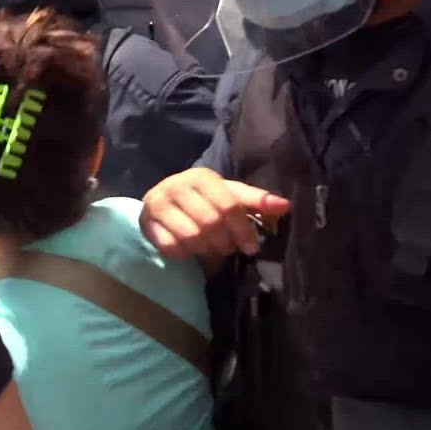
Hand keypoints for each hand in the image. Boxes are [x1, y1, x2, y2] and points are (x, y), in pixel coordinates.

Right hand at [140, 167, 290, 257]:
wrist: (165, 201)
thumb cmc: (204, 199)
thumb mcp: (231, 196)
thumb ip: (256, 201)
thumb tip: (285, 206)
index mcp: (202, 176)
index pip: (229, 205)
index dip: (243, 229)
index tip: (252, 247)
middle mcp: (177, 185)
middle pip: (211, 222)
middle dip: (224, 241)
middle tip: (228, 248)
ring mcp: (158, 202)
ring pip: (191, 236)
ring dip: (206, 249)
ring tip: (210, 248)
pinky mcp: (146, 221)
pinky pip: (171, 246)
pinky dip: (185, 253)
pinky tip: (190, 248)